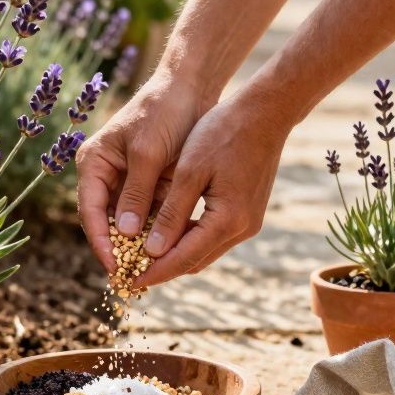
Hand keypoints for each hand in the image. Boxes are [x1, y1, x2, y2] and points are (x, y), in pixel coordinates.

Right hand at [75, 75, 211, 273]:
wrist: (192, 87)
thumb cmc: (164, 112)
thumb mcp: (148, 153)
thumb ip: (136, 194)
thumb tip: (125, 235)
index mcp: (94, 163)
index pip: (90, 211)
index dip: (100, 242)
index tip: (115, 267)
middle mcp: (106, 175)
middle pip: (107, 222)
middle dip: (119, 249)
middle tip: (132, 279)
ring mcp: (129, 180)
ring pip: (130, 222)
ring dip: (139, 245)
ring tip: (151, 272)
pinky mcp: (151, 183)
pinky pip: (151, 215)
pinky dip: (158, 232)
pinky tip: (169, 252)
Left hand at [132, 90, 290, 287]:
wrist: (265, 112)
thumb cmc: (223, 133)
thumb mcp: (190, 171)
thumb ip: (171, 214)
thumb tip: (152, 251)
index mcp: (228, 220)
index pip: (183, 259)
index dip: (153, 272)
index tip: (128, 281)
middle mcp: (242, 228)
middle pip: (194, 261)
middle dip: (162, 269)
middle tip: (130, 271)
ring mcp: (248, 222)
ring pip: (203, 251)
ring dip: (174, 255)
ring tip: (141, 255)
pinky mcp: (247, 212)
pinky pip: (212, 235)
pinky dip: (188, 239)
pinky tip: (165, 233)